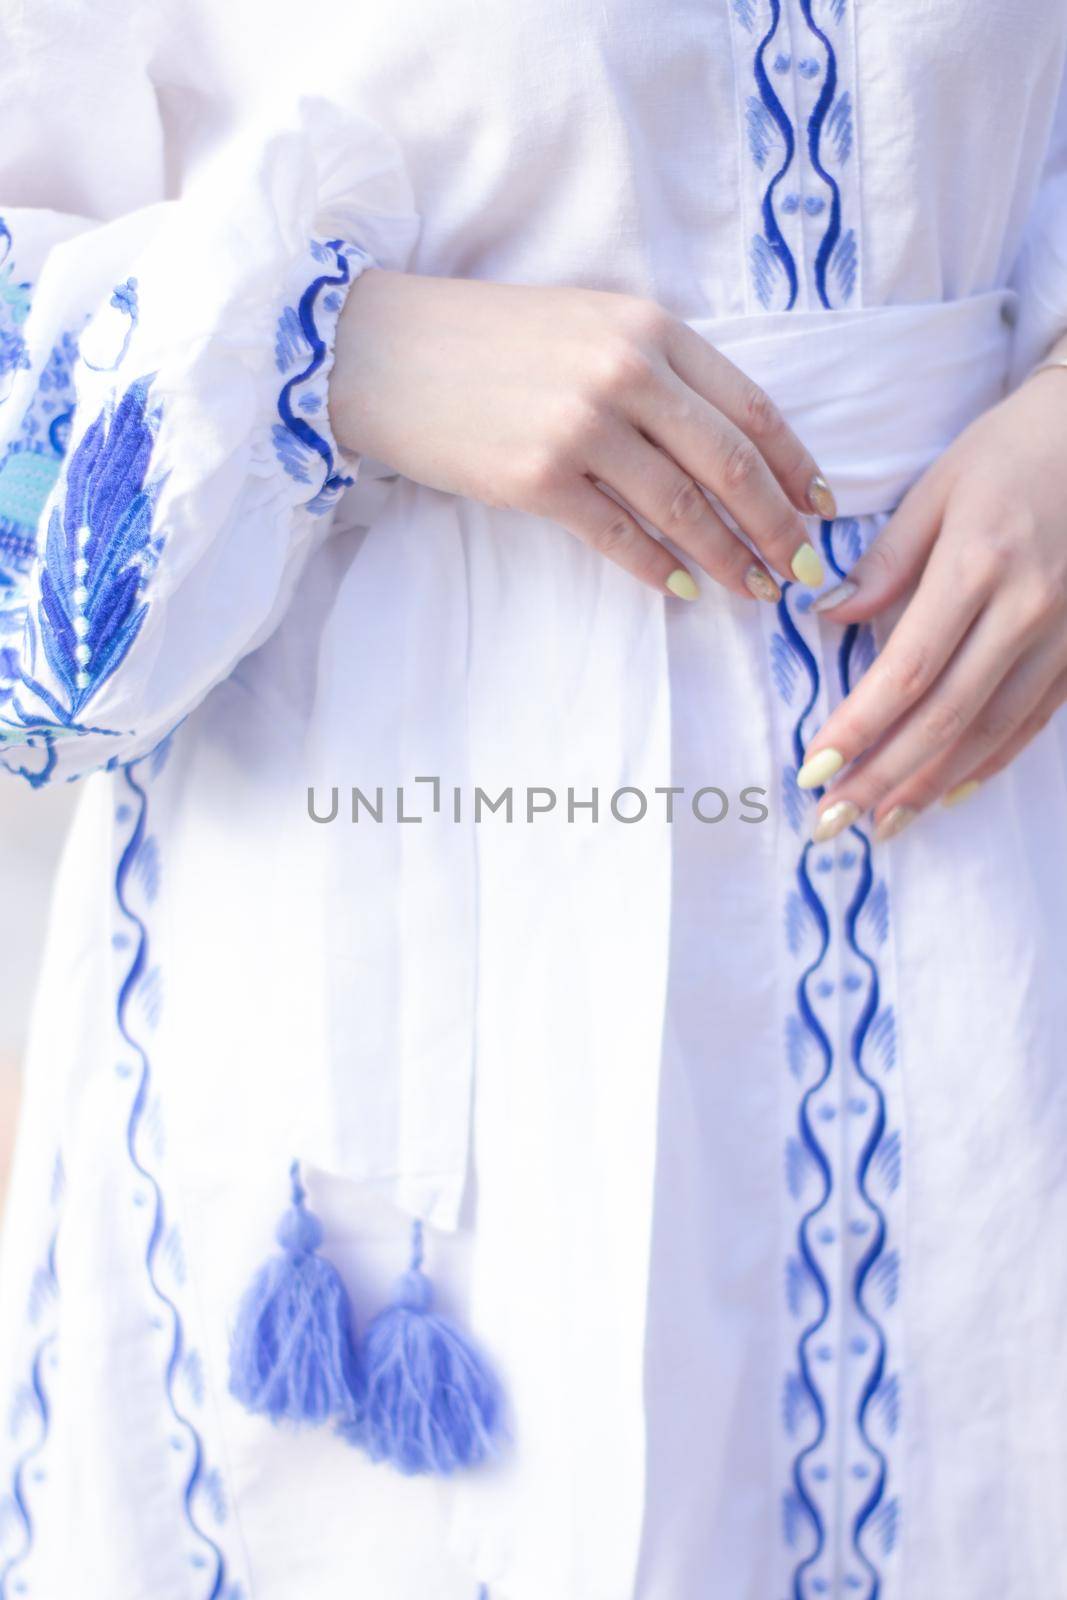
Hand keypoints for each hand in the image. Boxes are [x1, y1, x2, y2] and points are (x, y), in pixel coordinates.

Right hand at [328, 269, 835, 602]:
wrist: (378, 350)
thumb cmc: (484, 339)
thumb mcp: (584, 324)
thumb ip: (654, 370)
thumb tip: (722, 447)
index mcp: (648, 326)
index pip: (750, 405)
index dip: (797, 464)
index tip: (824, 506)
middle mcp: (625, 371)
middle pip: (733, 464)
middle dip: (781, 527)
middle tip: (807, 572)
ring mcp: (581, 426)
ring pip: (684, 507)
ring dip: (729, 557)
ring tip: (756, 591)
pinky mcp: (537, 478)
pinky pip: (617, 536)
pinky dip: (656, 567)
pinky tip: (681, 588)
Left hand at [800, 355, 1066, 841]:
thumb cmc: (1013, 451)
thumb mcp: (939, 487)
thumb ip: (886, 561)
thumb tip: (827, 614)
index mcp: (978, 565)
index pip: (906, 670)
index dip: (858, 728)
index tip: (813, 766)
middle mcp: (1026, 610)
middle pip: (945, 717)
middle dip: (883, 778)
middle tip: (832, 819)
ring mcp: (1063, 636)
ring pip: (990, 732)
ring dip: (930, 786)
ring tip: (880, 824)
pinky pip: (1032, 723)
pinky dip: (986, 765)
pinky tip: (947, 795)